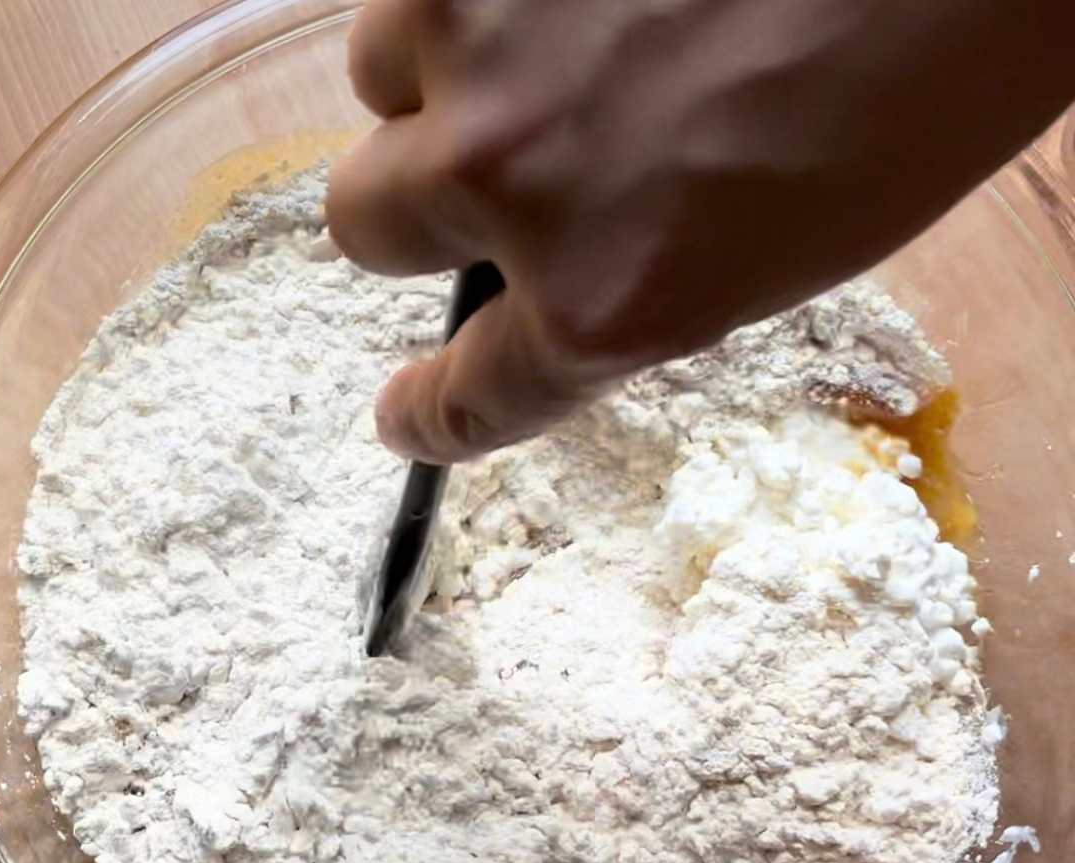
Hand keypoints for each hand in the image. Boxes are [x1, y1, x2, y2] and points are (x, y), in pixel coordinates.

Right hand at [327, 0, 1074, 462]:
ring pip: (375, 83)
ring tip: (555, 41)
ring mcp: (477, 41)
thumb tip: (531, 283)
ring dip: (443, 78)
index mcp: (604, 300)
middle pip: (363, 227)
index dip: (427, 416)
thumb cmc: (905, 96)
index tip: (405, 417)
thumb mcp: (763, 267)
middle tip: (498, 161)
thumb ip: (614, 295)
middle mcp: (511, 181)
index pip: (466, 401)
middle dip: (419, 206)